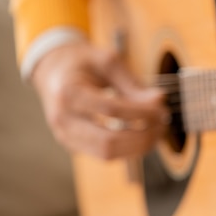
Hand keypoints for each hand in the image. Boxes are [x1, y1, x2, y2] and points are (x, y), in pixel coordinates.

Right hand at [31, 42, 168, 159]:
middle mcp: (63, 119)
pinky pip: (104, 154)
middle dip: (142, 137)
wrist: (53, 71)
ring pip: (106, 154)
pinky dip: (128, 149)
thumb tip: (159, 101)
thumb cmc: (82, 63)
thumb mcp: (107, 61)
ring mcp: (65, 136)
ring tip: (156, 131)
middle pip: (107, 141)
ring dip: (137, 147)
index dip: (141, 112)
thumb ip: (132, 83)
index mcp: (69, 93)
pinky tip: (143, 136)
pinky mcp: (73, 145)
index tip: (161, 109)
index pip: (111, 110)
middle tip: (162, 124)